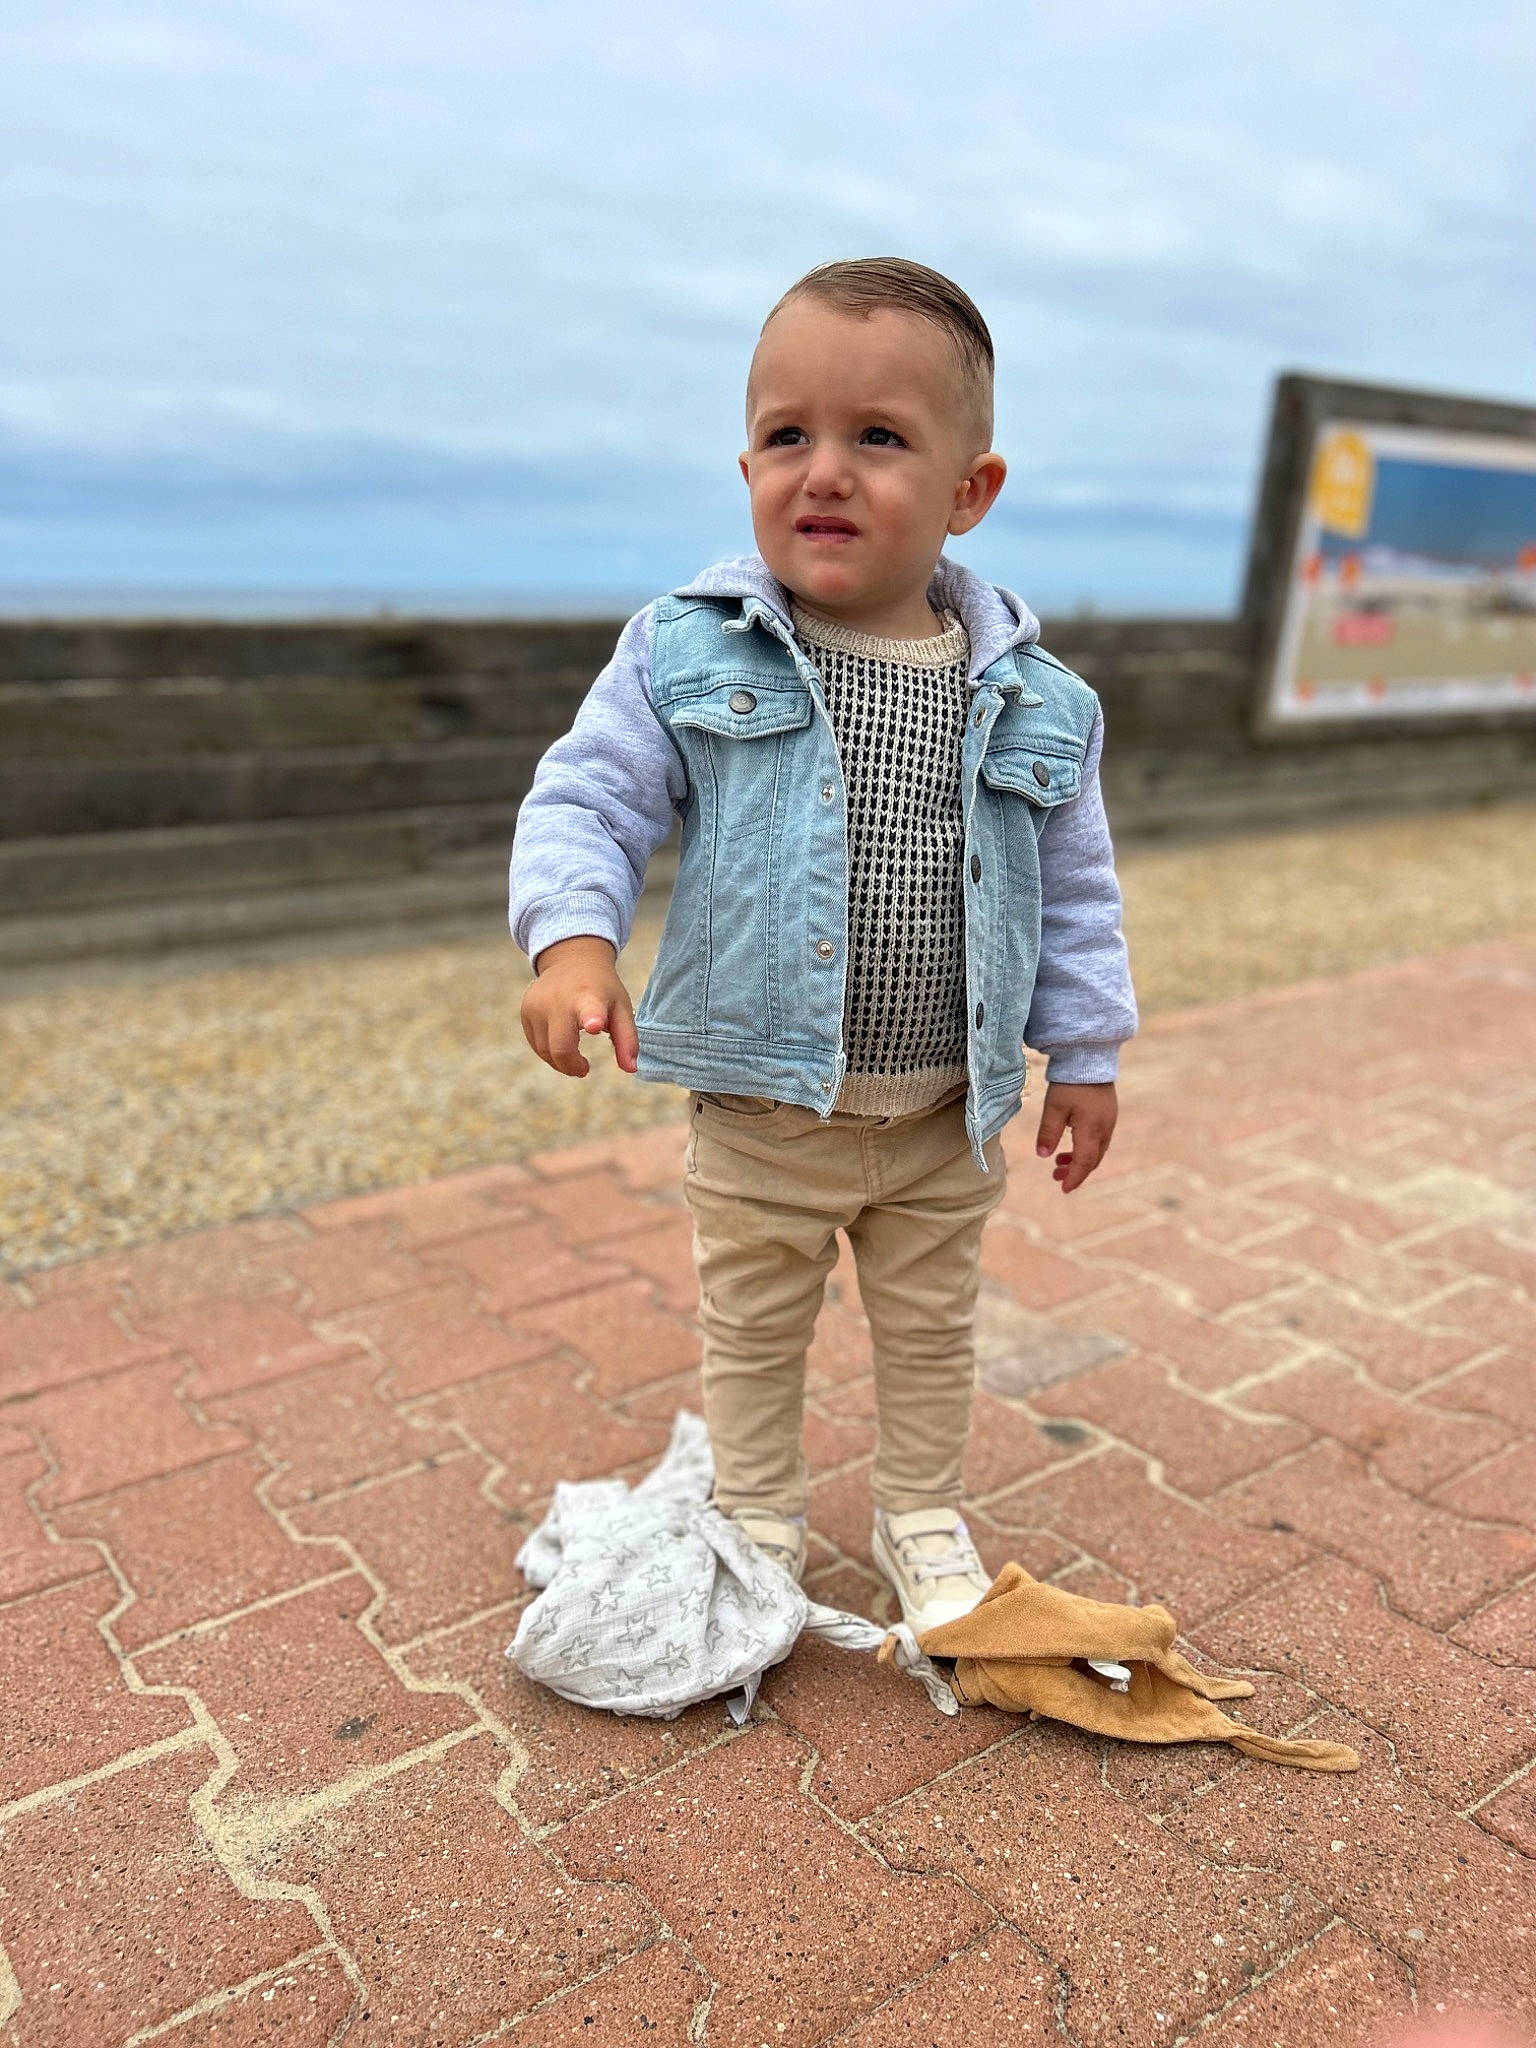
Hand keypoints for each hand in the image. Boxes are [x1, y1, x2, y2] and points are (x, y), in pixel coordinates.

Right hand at [521, 935, 637, 1076]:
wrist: (572, 959)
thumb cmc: (601, 989)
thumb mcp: (621, 1008)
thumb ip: (627, 1040)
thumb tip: (631, 1070)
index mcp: (589, 997)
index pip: (589, 1009)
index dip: (591, 1018)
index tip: (595, 1025)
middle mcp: (558, 1000)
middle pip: (561, 1048)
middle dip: (573, 1066)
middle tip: (584, 1068)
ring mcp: (537, 1005)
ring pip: (545, 1051)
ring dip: (560, 1062)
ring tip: (575, 1056)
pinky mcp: (526, 1011)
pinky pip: (536, 1045)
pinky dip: (549, 1051)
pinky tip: (560, 1040)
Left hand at [1034, 1081, 1116, 1192]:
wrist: (1090, 1058)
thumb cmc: (1070, 1083)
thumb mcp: (1054, 1108)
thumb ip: (1048, 1133)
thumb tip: (1042, 1155)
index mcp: (1092, 1130)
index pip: (1084, 1163)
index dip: (1074, 1178)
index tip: (1062, 1189)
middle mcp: (1105, 1129)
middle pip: (1093, 1160)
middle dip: (1075, 1171)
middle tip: (1055, 1176)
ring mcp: (1109, 1122)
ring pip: (1096, 1151)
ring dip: (1080, 1160)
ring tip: (1059, 1161)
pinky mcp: (1108, 1114)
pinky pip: (1099, 1140)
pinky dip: (1086, 1148)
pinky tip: (1071, 1145)